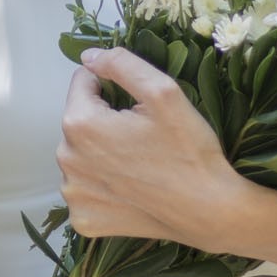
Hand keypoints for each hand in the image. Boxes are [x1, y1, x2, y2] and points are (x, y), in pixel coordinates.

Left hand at [57, 46, 248, 248]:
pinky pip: (86, 190)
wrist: (210, 212)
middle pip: (80, 121)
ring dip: (101, 154)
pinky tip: (131, 190)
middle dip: (105, 122)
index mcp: (79, 123)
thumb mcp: (163, 92)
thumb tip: (89, 57)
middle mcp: (66, 159)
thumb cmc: (188, 149)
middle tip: (143, 138)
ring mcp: (73, 194)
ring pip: (81, 155)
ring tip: (138, 164)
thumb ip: (121, 64)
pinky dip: (103, 187)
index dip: (111, 87)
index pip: (82, 83)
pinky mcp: (83, 219)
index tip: (138, 106)